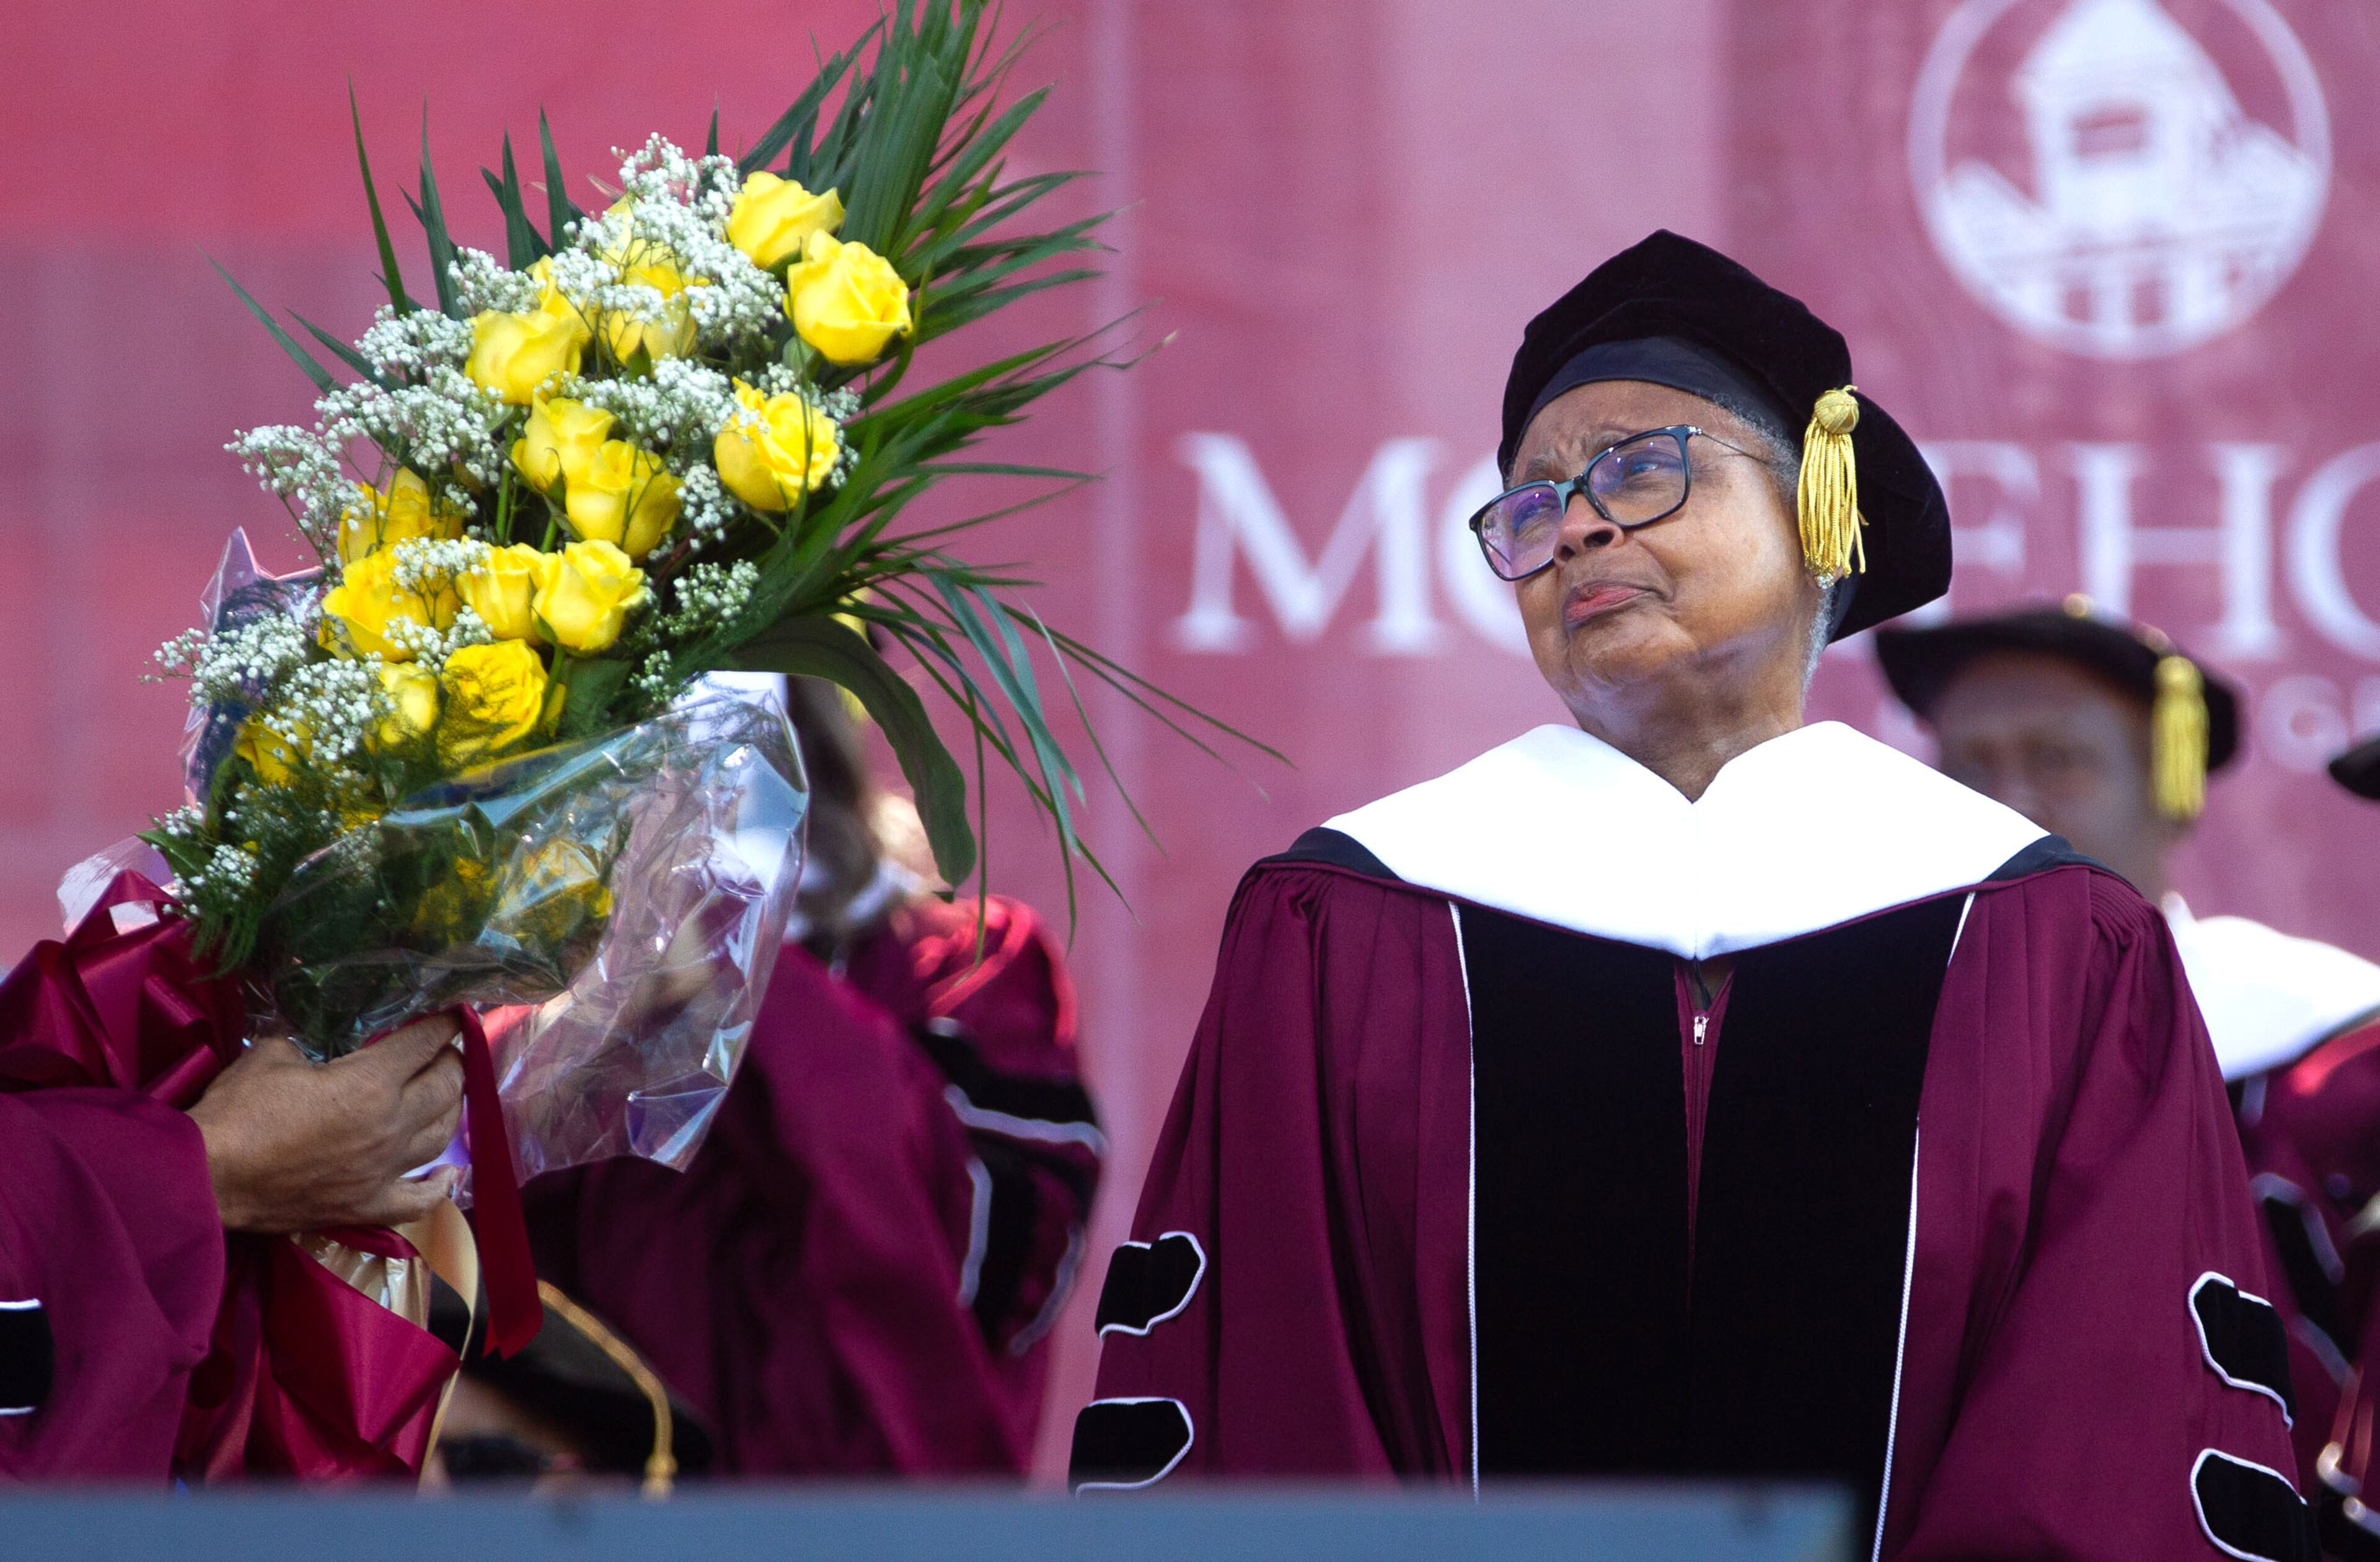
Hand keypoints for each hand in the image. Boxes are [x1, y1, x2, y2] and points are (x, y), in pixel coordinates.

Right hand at [187, 1015, 466, 1233]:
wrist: (208, 1178)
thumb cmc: (238, 1112)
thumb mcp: (271, 1056)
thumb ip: (305, 1047)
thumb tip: (311, 1054)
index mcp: (371, 1083)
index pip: (423, 1044)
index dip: (442, 1025)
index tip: (451, 1015)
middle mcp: (390, 1125)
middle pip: (445, 1087)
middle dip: (452, 1062)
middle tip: (445, 1052)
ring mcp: (383, 1170)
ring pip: (441, 1136)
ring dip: (450, 1110)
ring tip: (446, 1095)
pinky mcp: (367, 1206)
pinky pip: (419, 1200)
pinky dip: (439, 1187)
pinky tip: (447, 1174)